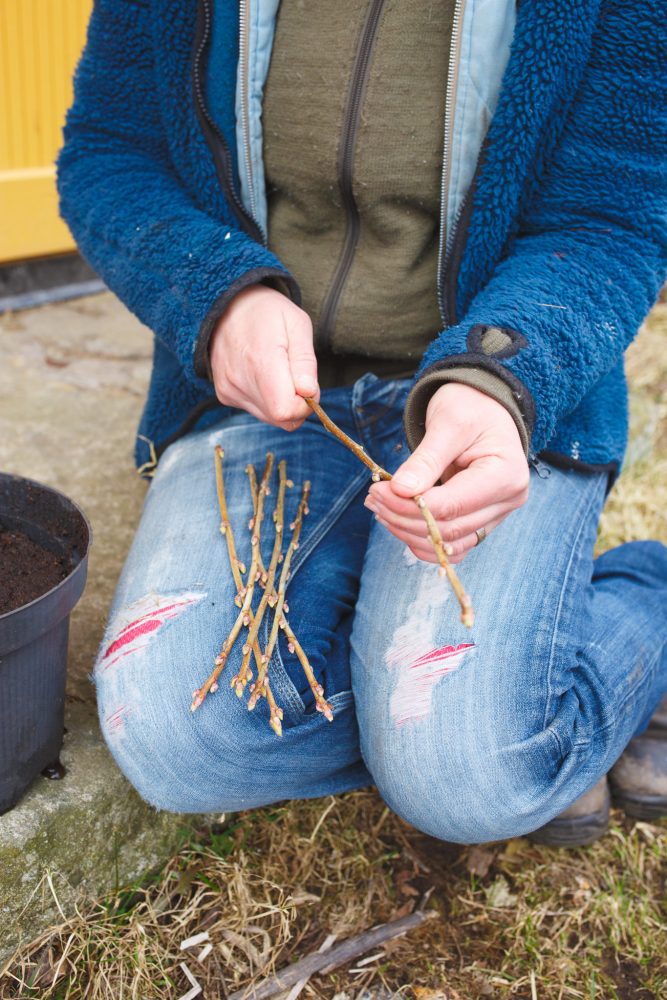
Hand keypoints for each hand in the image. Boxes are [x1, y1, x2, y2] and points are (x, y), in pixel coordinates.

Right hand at [209, 284, 318, 429]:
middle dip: (296, 404)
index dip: (304, 405)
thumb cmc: (267, 312)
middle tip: (296, 376)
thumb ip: (305, 361)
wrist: (227, 304)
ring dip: (282, 401)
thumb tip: (308, 392)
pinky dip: (267, 399)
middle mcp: (239, 380)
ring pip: (269, 417)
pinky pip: (255, 409)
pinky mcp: (224, 394)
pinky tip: (262, 374)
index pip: (285, 410)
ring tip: (277, 371)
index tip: (308, 385)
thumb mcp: (297, 324)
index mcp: (261, 361)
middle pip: (280, 419)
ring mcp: (229, 389)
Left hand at [365, 382, 528, 562]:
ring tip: (380, 509)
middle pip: (449, 529)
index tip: (378, 491)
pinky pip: (453, 545)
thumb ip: (426, 459)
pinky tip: (399, 522)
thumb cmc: (469, 408)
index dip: (409, 505)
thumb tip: (400, 491)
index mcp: (505, 475)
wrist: (483, 407)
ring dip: (409, 532)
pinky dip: (423, 540)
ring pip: (449, 544)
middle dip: (403, 518)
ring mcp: (496, 514)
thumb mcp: (448, 423)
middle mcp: (507, 501)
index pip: (452, 506)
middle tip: (373, 498)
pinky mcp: (481, 521)